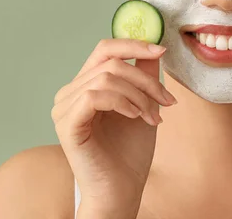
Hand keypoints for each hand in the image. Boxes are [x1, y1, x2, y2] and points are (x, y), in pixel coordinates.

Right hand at [51, 39, 176, 216]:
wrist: (123, 188)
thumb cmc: (131, 150)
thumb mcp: (144, 104)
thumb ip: (144, 75)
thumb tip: (154, 47)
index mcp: (86, 84)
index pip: (105, 49)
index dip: (134, 44)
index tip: (161, 50)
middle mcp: (70, 93)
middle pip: (111, 63)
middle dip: (146, 80)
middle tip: (167, 102)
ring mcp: (64, 108)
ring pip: (106, 78)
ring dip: (139, 96)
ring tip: (152, 117)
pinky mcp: (66, 125)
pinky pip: (94, 96)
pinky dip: (122, 103)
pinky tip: (135, 117)